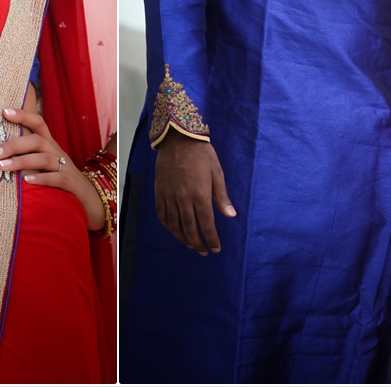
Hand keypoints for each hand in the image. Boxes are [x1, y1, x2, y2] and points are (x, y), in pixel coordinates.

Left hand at [0, 107, 104, 230]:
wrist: (90, 198)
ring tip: (2, 167)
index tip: (4, 111)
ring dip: (22, 161)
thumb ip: (26, 156)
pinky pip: (58, 177)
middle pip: (36, 140)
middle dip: (14, 145)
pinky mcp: (71, 183)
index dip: (23, 115)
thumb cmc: (59, 179)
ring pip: (44, 158)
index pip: (38, 122)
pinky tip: (27, 181)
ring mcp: (66, 166)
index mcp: (49, 144)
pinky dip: (42, 178)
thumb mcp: (44, 163)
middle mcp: (57, 151)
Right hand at [153, 132, 235, 254]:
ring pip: (174, 225)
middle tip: (203, 251)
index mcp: (200, 194)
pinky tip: (174, 230)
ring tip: (190, 245)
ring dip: (183, 238)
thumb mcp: (216, 173)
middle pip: (190, 228)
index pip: (206, 224)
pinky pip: (162, 215)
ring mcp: (169, 196)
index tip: (216, 249)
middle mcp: (183, 199)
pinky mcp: (159, 192)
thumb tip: (231, 215)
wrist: (178, 139)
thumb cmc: (201, 154)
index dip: (211, 239)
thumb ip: (221, 197)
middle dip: (198, 243)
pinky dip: (168, 226)